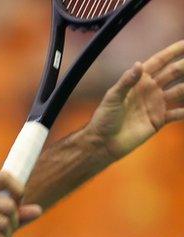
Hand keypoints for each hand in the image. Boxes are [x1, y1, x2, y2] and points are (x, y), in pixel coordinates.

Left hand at [86, 41, 183, 159]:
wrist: (104, 142)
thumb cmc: (104, 118)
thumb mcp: (112, 97)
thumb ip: (126, 81)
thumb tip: (139, 64)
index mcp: (139, 81)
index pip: (159, 62)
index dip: (173, 51)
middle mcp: (150, 89)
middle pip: (174, 73)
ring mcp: (156, 104)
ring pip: (180, 91)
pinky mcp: (159, 120)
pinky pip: (178, 113)